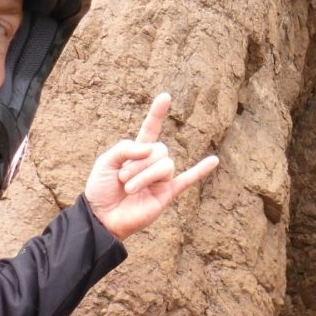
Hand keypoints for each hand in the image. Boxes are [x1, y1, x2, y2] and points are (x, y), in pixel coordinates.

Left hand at [83, 92, 218, 240]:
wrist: (102, 218)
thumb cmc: (101, 190)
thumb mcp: (106, 161)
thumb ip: (126, 148)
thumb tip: (151, 149)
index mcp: (137, 152)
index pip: (150, 129)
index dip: (157, 113)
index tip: (165, 97)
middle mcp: (152, 163)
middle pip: (159, 150)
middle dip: (138, 163)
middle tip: (122, 179)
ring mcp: (161, 179)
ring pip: (165, 165)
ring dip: (144, 176)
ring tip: (129, 189)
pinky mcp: (167, 194)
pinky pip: (188, 180)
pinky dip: (201, 170)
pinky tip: (214, 160)